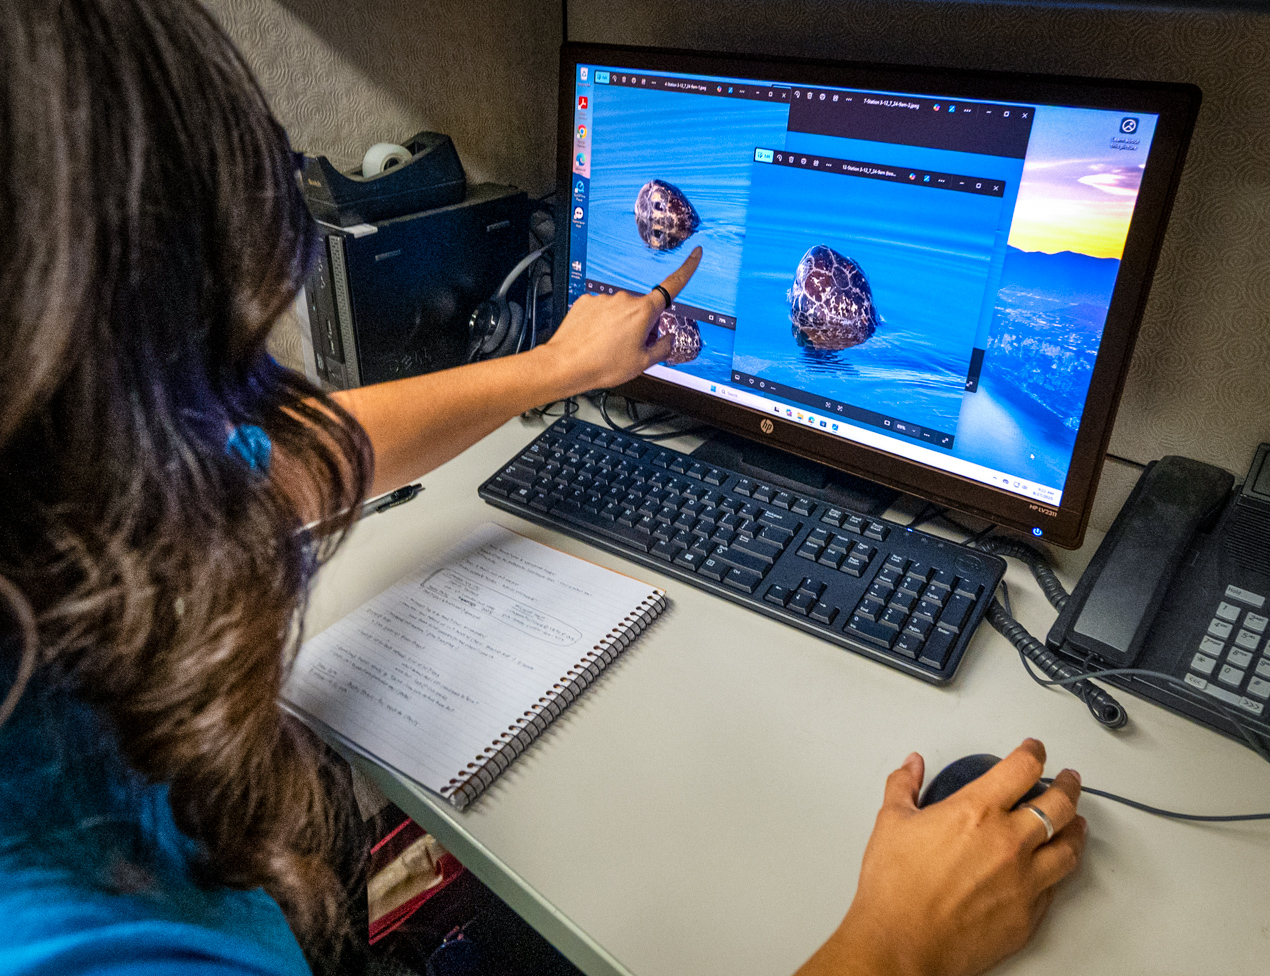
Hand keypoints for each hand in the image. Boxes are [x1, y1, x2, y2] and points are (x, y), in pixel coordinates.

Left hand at [540, 246, 701, 391]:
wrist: (566, 364)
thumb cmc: (603, 365)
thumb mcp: (642, 363)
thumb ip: (662, 348)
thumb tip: (667, 339)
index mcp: (644, 311)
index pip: (673, 285)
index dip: (687, 268)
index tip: (695, 253)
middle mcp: (625, 299)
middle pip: (644, 308)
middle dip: (642, 324)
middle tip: (629, 347)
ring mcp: (604, 298)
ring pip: (621, 310)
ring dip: (620, 324)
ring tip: (607, 346)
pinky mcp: (587, 301)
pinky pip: (602, 310)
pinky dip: (602, 322)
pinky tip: (595, 338)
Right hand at [798, 739, 1085, 975]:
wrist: (903, 943)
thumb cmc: (896, 888)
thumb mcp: (891, 823)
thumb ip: (904, 786)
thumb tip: (911, 767)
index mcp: (977, 811)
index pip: (1023, 768)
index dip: (1033, 752)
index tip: (1034, 750)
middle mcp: (1010, 842)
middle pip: (1060, 804)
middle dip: (1068, 785)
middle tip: (1068, 779)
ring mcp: (1025, 880)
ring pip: (1070, 847)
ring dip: (1076, 828)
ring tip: (1076, 821)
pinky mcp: (1029, 915)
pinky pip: (1055, 886)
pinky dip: (1057, 870)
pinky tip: (1053, 866)